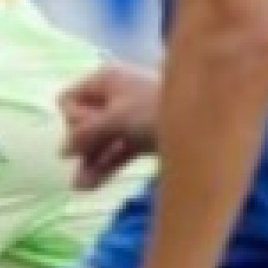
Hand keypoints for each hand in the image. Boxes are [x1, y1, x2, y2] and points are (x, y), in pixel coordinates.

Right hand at [60, 62, 160, 187]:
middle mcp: (114, 96)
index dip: (71, 119)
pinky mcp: (142, 137)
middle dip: (80, 146)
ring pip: (101, 140)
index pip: (69, 99)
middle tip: (81, 161)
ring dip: (90, 161)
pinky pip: (116, 151)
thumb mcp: (115, 118)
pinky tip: (91, 186)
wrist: (205, 119)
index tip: (85, 131)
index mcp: (105, 80)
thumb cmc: (153, 108)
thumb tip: (62, 151)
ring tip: (80, 187)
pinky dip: (105, 166)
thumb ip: (86, 133)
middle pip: (84, 123)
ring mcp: (129, 118)